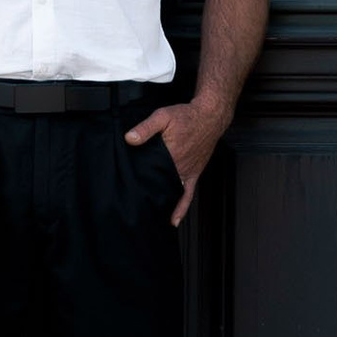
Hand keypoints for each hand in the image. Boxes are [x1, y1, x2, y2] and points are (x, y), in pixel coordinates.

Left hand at [128, 96, 228, 226]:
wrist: (210, 117)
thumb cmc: (187, 116)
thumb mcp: (163, 116)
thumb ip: (146, 128)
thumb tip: (129, 138)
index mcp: (169, 154)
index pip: (149, 172)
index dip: (137, 182)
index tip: (126, 194)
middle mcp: (178, 167)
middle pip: (158, 185)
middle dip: (146, 195)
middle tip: (132, 209)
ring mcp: (187, 172)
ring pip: (171, 192)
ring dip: (161, 204)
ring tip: (148, 216)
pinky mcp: (194, 174)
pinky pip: (188, 195)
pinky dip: (181, 208)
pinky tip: (174, 220)